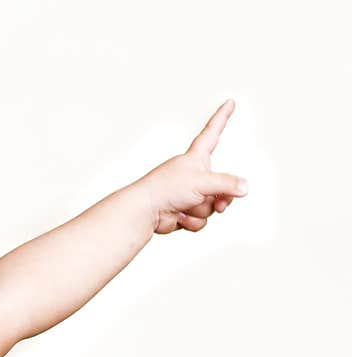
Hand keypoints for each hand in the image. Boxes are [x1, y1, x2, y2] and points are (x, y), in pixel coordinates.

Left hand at [138, 99, 248, 234]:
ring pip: (212, 205)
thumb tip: (244, 189)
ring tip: (186, 206)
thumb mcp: (203, 181)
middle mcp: (194, 174)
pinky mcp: (184, 211)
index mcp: (196, 157)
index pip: (212, 132)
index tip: (229, 102)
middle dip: (221, 198)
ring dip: (202, 210)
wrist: (146, 211)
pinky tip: (178, 217)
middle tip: (218, 203)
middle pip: (223, 184)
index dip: (221, 117)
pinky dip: (192, 221)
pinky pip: (201, 219)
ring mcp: (190, 193)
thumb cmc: (166, 188)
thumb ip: (227, 184)